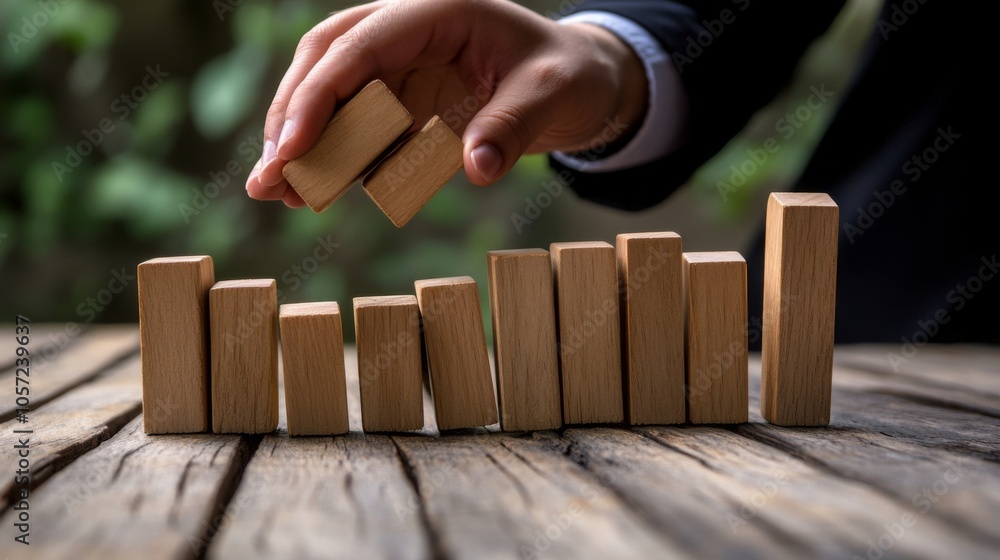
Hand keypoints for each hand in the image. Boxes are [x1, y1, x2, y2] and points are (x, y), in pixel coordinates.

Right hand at [246, 0, 646, 206]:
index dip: (320, 95)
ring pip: (330, 91)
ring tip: (273, 191)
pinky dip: (332, 154)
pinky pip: (357, 123)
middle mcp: (406, 29)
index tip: (292, 148)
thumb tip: (475, 168)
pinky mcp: (402, 96)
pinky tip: (310, 189)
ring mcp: (400, 63)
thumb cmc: (567, 76)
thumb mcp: (553, 95)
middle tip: (269, 178)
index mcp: (436, 10)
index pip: (359, 46)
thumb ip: (513, 127)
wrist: (579, 82)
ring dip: (299, 140)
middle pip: (327, 62)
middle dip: (291, 119)